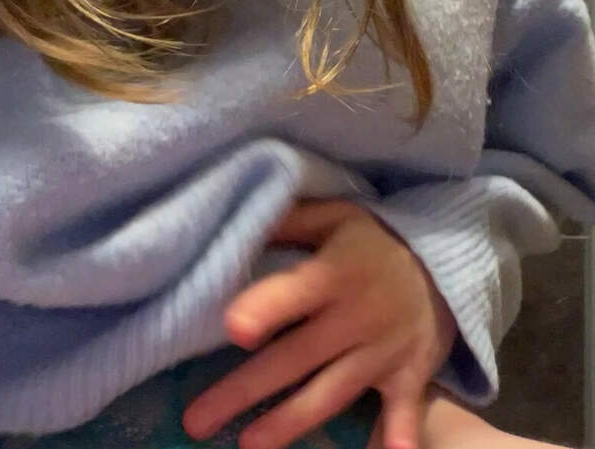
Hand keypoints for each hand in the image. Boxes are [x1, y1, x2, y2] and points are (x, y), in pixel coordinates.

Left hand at [183, 200, 456, 448]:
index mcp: (335, 273)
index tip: (234, 330)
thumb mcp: (334, 217)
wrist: (446, 264)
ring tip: (248, 445)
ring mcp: (385, 351)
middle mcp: (358, 317)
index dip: (266, 308)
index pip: (296, 291)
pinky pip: (404, 410)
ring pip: (331, 392)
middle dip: (246, 389)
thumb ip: (287, 223)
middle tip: (197, 421)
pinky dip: (398, 434)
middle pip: (296, 357)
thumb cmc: (373, 241)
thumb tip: (235, 226)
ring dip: (289, 423)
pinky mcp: (410, 375)